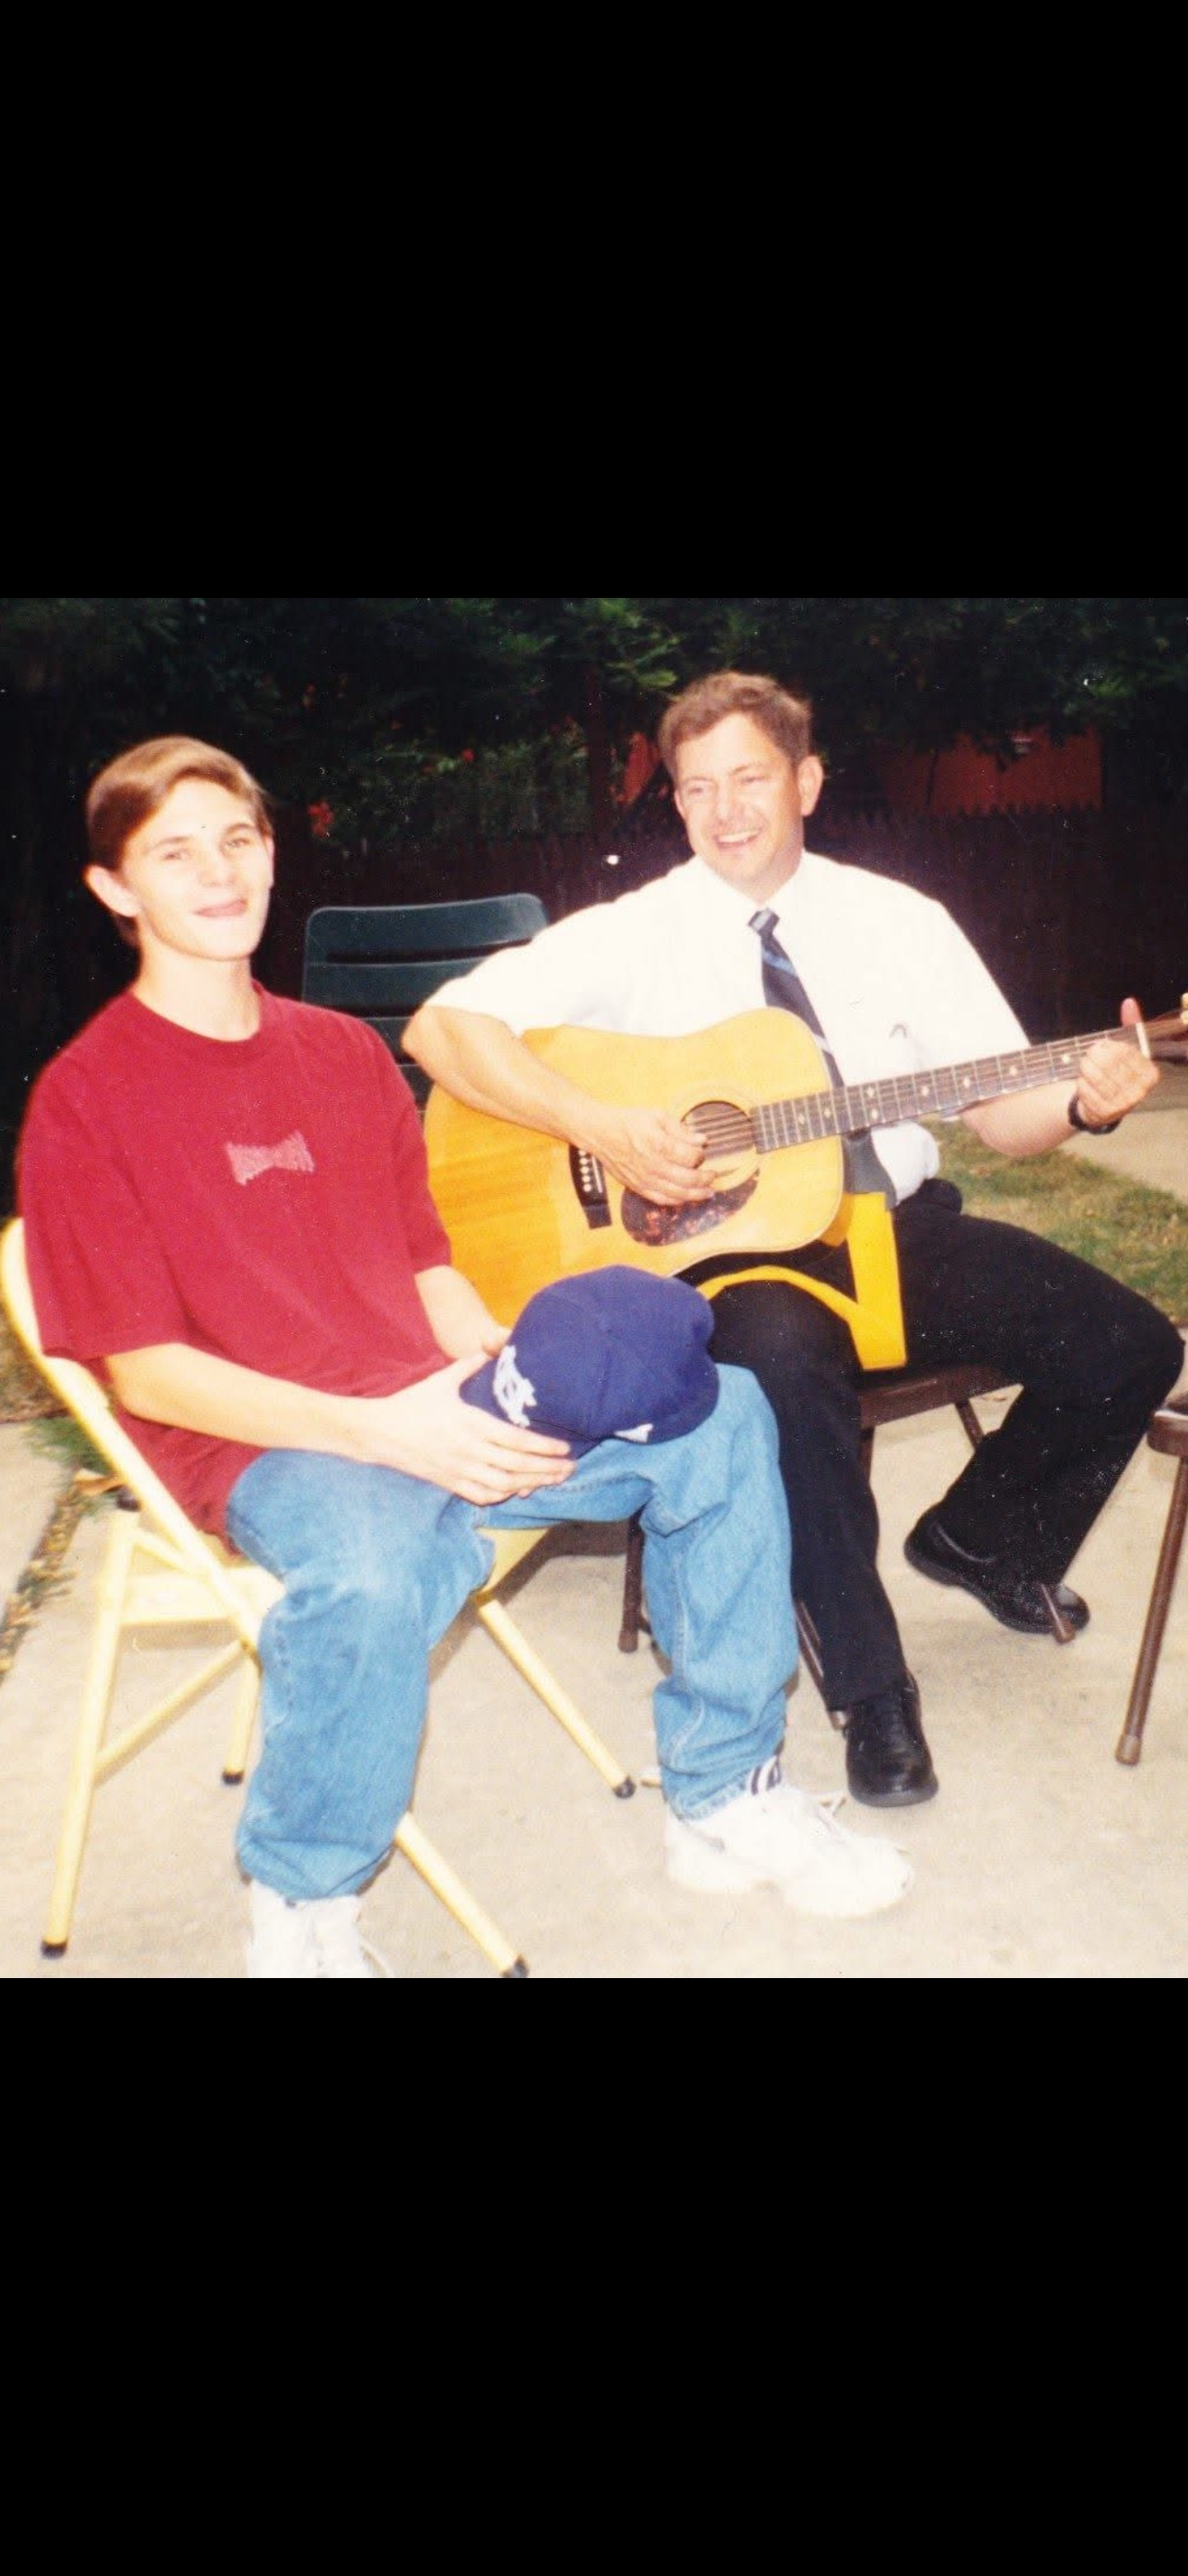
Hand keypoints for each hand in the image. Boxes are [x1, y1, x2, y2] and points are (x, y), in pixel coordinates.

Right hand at [358, 1355, 575, 1505]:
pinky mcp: (449, 1483)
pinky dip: (503, 1495)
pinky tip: (518, 1491)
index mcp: (470, 1423)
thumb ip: (468, 1365)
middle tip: (569, 1467)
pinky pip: (482, 1495)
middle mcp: (468, 1450)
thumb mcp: (440, 1380)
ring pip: (503, 1484)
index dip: (543, 1446)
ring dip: (531, 1484)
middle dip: (547, 1468)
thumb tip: (488, 1347)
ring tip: (552, 1480)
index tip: (564, 1448)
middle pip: (516, 1465)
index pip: (515, 1439)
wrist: (379, 1433)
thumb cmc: (412, 1404)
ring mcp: (459, 1469)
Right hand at [595, 1105, 718, 1205]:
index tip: (701, 1151)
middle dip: (705, 1179)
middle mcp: (653, 1165)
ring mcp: (645, 1179)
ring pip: (677, 1194)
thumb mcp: (657, 1116)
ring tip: (708, 1193)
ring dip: (696, 1194)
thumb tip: (702, 1140)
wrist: (601, 1134)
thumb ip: (681, 1129)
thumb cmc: (629, 1122)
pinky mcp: (638, 1187)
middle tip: (714, 1175)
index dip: (700, 1155)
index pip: (690, 1157)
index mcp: (658, 1144)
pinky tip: (686, 1198)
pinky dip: (677, 1201)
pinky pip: (662, 1200)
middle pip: (688, 1179)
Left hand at [1075, 997, 1160, 1127]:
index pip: (1123, 1051)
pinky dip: (1080, 1083)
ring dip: (1084, 1069)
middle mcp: (1140, 1091)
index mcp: (1150, 1074)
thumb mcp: (1127, 1050)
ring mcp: (1124, 1104)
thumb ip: (1130, 1026)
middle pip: (1108, 1063)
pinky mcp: (1106, 1113)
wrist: (1106, 1105)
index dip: (1107, 1046)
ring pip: (1095, 1077)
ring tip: (1084, 1067)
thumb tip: (1129, 1002)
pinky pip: (1086, 1091)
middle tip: (1088, 1055)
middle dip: (1092, 1056)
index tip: (1101, 1045)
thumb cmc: (1119, 1072)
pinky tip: (1082, 1082)